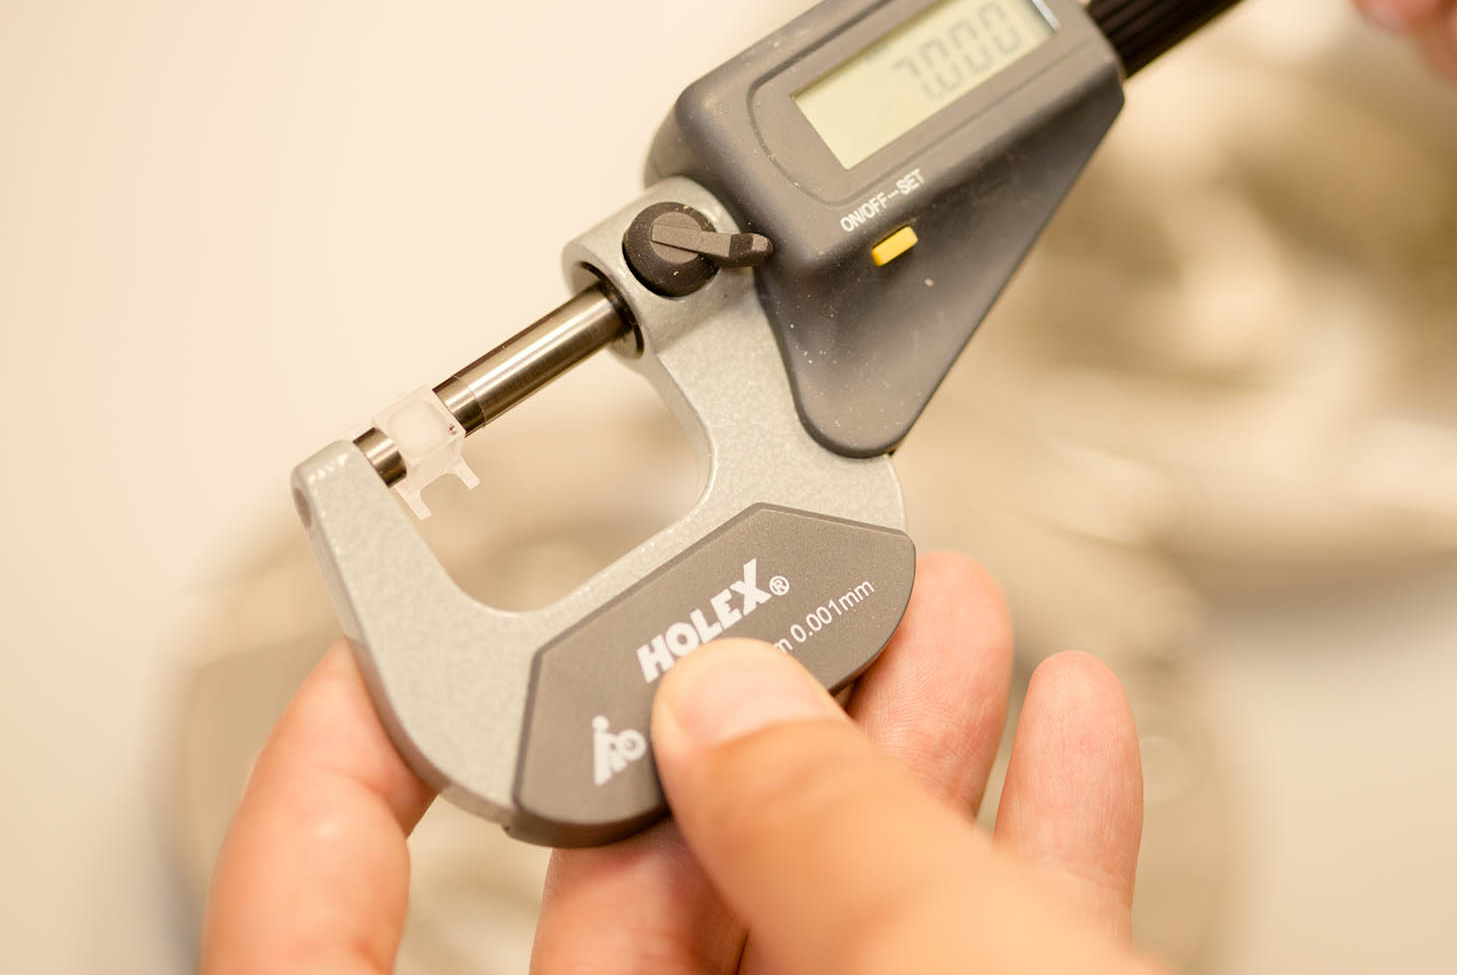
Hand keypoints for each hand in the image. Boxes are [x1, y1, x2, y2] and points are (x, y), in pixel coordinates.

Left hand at [199, 554, 1158, 974]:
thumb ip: (805, 843)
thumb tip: (729, 709)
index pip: (310, 957)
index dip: (323, 799)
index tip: (374, 670)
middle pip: (640, 894)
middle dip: (753, 707)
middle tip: (806, 595)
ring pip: (826, 916)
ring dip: (911, 753)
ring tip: (969, 627)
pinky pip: (957, 962)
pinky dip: (1019, 851)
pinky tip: (1069, 742)